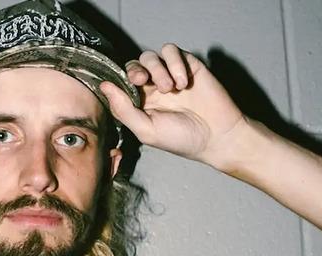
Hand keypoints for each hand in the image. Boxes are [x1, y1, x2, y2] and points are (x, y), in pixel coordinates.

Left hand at [100, 43, 246, 166]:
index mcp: (139, 103)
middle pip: (134, 65)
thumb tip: (104, 86)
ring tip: (171, 89)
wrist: (216, 135)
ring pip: (152, 56)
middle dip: (136, 70)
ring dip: (158, 69)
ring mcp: (169, 74)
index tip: (127, 86)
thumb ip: (123, 109)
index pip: (121, 83)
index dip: (120, 80)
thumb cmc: (180, 138)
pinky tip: (183, 82)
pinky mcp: (187, 65)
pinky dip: (175, 63)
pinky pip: (172, 51)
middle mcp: (152, 87)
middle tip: (143, 81)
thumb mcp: (146, 130)